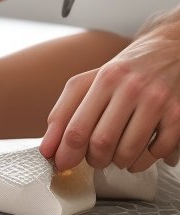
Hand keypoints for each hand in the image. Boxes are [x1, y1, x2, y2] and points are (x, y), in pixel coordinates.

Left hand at [41, 13, 179, 172]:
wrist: (171, 50)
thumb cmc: (125, 72)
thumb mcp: (89, 83)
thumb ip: (64, 114)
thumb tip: (47, 150)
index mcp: (105, 79)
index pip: (77, 128)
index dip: (66, 153)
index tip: (61, 164)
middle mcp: (131, 88)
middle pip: (101, 143)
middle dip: (94, 160)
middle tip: (95, 158)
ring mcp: (158, 101)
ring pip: (128, 152)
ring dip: (118, 162)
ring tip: (116, 155)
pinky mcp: (178, 114)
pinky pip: (156, 152)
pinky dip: (143, 160)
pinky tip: (139, 151)